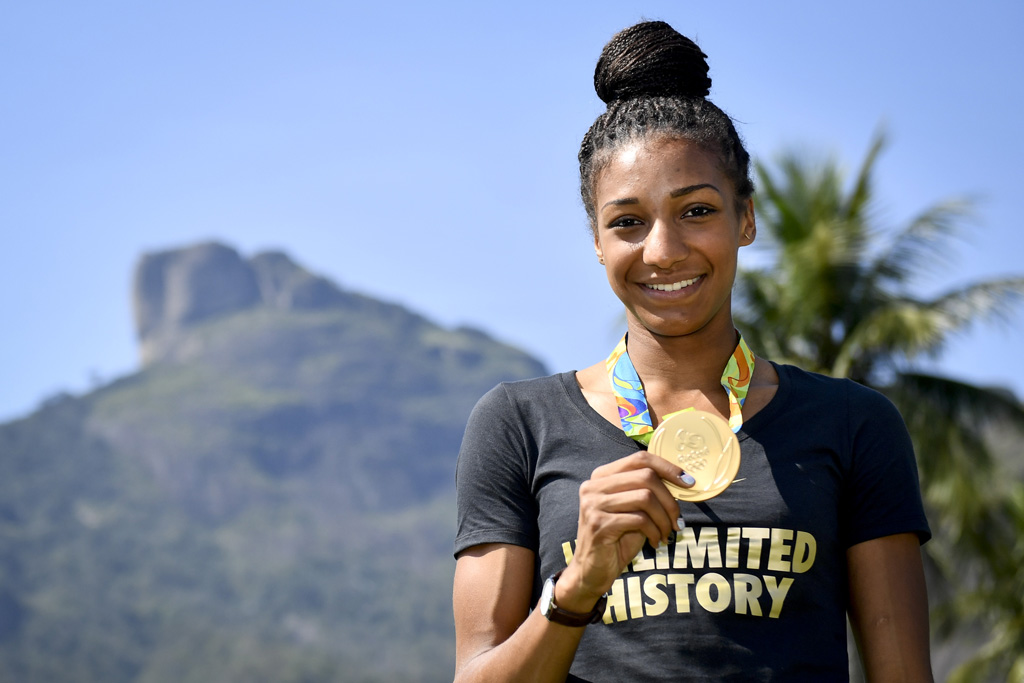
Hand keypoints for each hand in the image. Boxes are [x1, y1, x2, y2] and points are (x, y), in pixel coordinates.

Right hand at [555, 451, 692, 611]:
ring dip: (664, 519)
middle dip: (669, 500)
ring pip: (645, 497)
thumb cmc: (617, 539)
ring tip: (666, 533)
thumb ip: (648, 492)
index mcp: (602, 476)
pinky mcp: (598, 524)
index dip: (667, 468)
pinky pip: (639, 519)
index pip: (639, 459)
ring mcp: (594, 504)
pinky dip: (654, 531)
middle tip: (678, 520)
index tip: (688, 482)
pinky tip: (655, 542)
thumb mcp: (634, 510)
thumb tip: (681, 481)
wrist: (592, 571)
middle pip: (645, 477)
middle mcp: (594, 486)